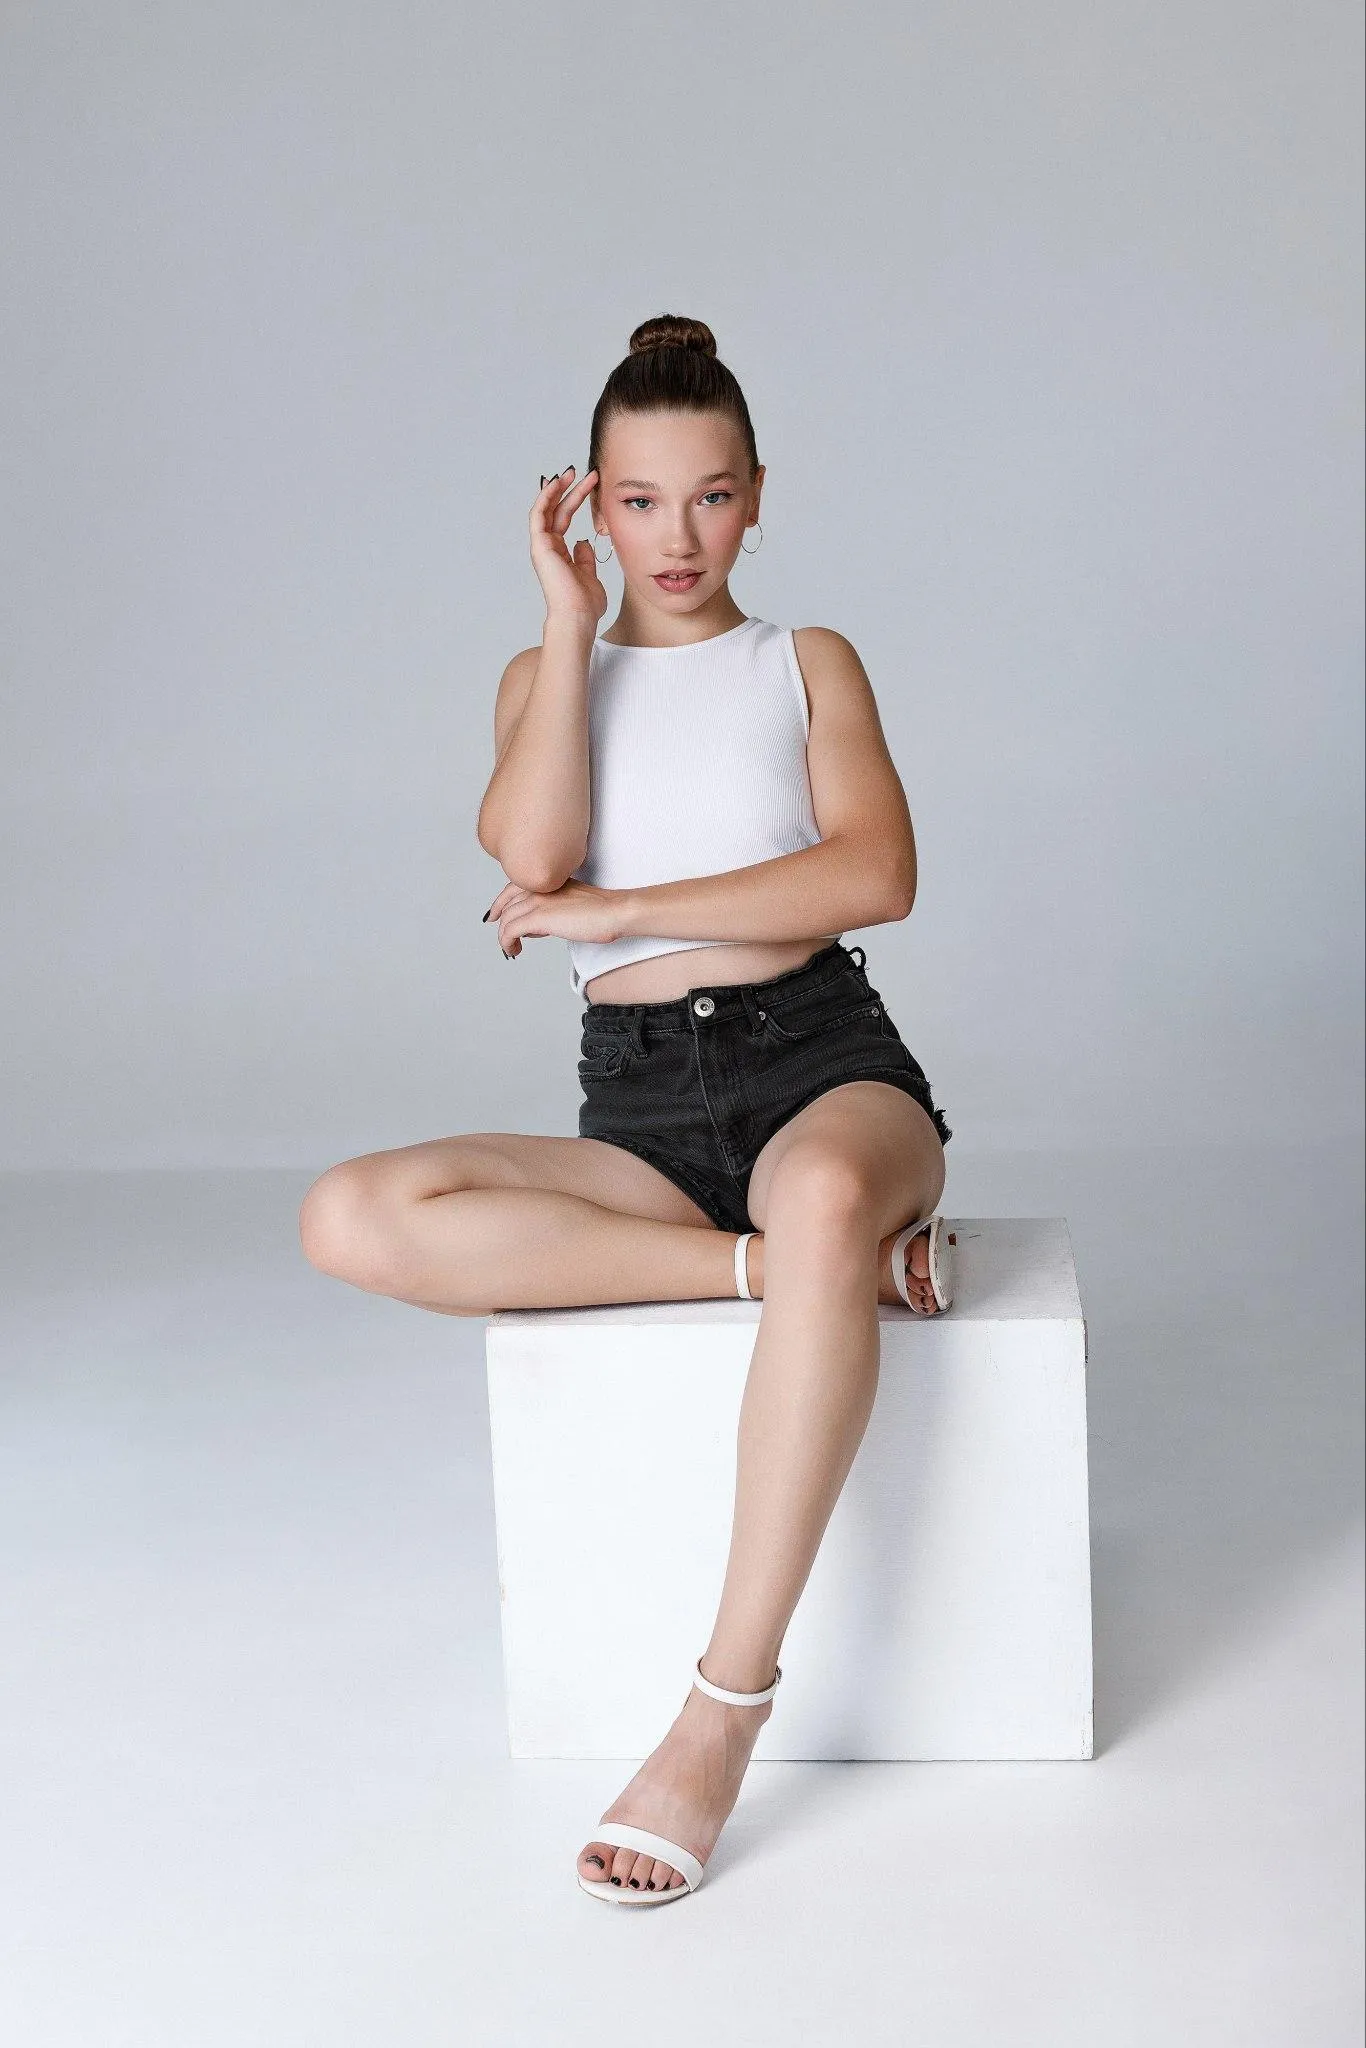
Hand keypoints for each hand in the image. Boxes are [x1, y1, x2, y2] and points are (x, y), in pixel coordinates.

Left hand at [483, 877, 627, 957]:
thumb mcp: (571, 903)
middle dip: (500, 922)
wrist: (614, 912)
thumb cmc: (602, 911)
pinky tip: (514, 950)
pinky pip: (510, 930)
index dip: (500, 903)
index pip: (512, 888)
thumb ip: (553, 909)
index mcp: (547, 881)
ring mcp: (537, 901)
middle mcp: (539, 887)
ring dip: (505, 937)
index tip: (494, 915)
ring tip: (512, 950)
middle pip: (506, 904)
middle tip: (504, 939)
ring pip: (506, 919)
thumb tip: (539, 925)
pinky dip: (506, 942)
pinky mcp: (538, 917)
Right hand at [529, 466, 607, 625]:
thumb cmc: (585, 604)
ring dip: (558, 489)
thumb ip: (585, 558)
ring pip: (547, 509)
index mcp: (559, 554)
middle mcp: (548, 548)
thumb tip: (584, 542)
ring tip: (572, 472)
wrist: (578, 617)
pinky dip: (546, 497)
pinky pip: (539, 515)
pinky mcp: (539, 546)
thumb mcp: (590, 575)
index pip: (564, 518)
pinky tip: (557, 483)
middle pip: (556, 510)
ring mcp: (542, 547)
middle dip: (569, 489)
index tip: (591, 484)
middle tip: (584, 473)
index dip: (575, 499)